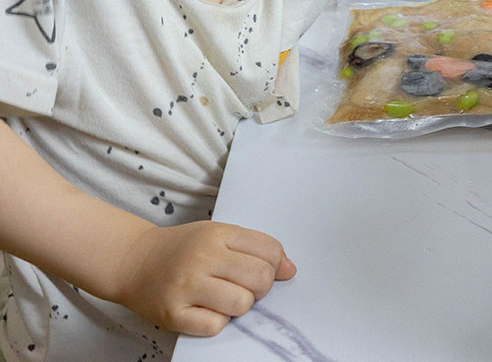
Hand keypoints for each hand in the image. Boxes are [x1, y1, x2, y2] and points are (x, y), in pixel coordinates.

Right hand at [113, 221, 296, 335]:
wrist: (132, 261)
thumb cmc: (181, 249)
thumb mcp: (219, 236)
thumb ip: (255, 248)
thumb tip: (290, 270)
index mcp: (218, 234)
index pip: (271, 251)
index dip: (274, 264)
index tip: (260, 269)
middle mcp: (203, 258)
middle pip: (261, 278)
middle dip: (261, 287)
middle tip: (244, 286)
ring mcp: (187, 286)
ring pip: (242, 303)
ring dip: (240, 305)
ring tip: (224, 298)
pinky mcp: (173, 313)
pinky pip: (215, 325)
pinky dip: (217, 322)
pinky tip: (206, 310)